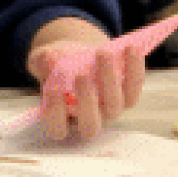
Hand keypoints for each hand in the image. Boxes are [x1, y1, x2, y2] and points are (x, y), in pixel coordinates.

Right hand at [26, 20, 144, 140]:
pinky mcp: (128, 97)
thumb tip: (50, 59)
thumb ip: (43, 62)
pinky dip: (134, 69)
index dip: (54, 113)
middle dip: (86, 101)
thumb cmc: (58, 64)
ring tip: (103, 52)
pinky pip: (134, 88)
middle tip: (81, 75)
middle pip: (90, 125)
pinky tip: (130, 48)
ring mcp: (109, 111)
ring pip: (115, 106)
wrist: (80, 56)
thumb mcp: (45, 60)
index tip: (52, 90)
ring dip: (110, 79)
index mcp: (61, 118)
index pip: (57, 128)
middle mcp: (87, 120)